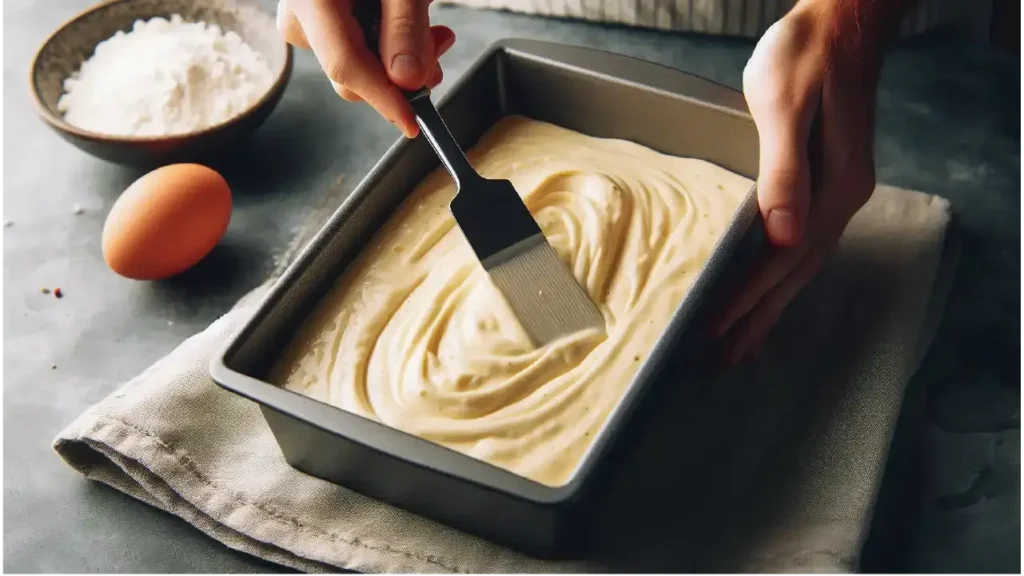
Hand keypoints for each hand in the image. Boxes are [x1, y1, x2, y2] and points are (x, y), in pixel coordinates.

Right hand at [276, 0, 455, 137]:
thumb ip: (406, 28)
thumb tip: (408, 81)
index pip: (347, 66)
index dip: (383, 101)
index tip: (414, 125)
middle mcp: (299, 11)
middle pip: (350, 71)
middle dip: (400, 73)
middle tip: (440, 45)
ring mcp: (304, 14)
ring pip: (355, 59)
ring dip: (397, 53)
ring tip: (430, 23)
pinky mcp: (317, 13)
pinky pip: (351, 41)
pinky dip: (384, 38)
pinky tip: (404, 17)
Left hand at [711, 1, 883, 363]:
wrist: (842, 22)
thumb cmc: (804, 56)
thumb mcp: (784, 106)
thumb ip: (784, 170)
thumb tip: (781, 235)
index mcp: (833, 188)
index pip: (783, 259)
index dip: (748, 296)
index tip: (717, 328)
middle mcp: (842, 199)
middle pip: (796, 275)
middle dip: (760, 317)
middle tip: (727, 358)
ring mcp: (840, 193)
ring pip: (802, 265)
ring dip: (772, 304)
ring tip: (745, 342)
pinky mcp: (830, 183)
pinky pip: (804, 244)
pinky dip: (783, 275)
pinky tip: (771, 286)